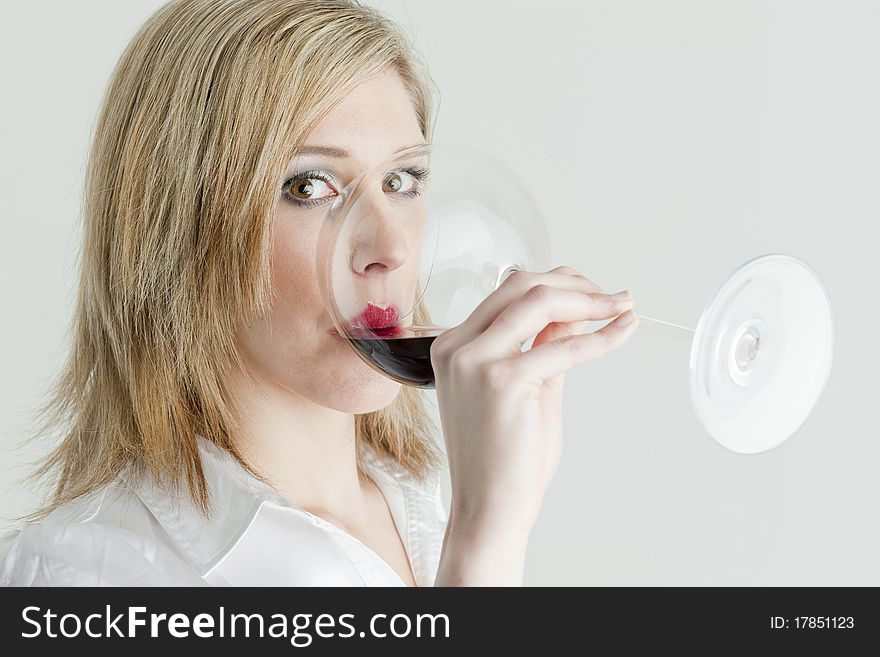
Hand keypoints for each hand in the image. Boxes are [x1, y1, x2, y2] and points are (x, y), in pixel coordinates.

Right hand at [430, 266, 637, 583]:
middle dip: (575, 283)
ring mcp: (475, 360)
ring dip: (590, 300)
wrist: (489, 508)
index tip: (591, 291)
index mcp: (454, 345)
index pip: (507, 291)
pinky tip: (623, 330)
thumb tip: (575, 311)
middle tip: (611, 296)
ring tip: (621, 306)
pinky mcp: (501, 379)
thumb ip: (545, 345)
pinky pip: (564, 346)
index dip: (556, 283)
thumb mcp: (526, 386)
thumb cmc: (503, 458)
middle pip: (522, 286)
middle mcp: (457, 346)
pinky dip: (601, 337)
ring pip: (540, 302)